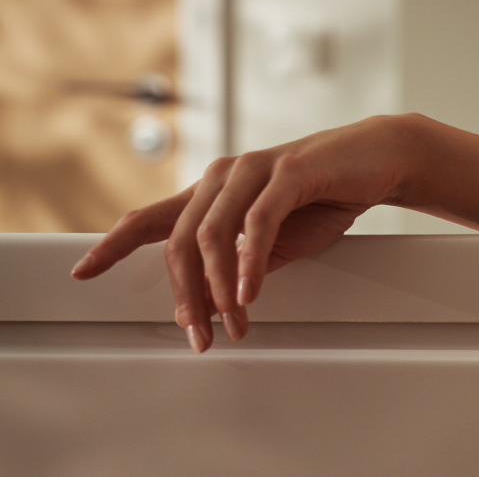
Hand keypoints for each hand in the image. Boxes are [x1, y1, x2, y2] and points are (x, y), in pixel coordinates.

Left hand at [71, 116, 412, 352]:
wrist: (378, 160)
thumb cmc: (327, 194)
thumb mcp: (278, 239)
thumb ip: (243, 262)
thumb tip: (217, 301)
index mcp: (213, 191)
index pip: (151, 218)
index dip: (112, 244)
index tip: (82, 271)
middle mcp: (223, 176)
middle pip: (179, 241)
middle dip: (184, 295)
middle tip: (198, 335)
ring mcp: (252, 170)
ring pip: (211, 235)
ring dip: (218, 288)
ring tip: (232, 321)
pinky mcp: (287, 172)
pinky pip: (256, 224)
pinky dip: (250, 263)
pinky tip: (250, 292)